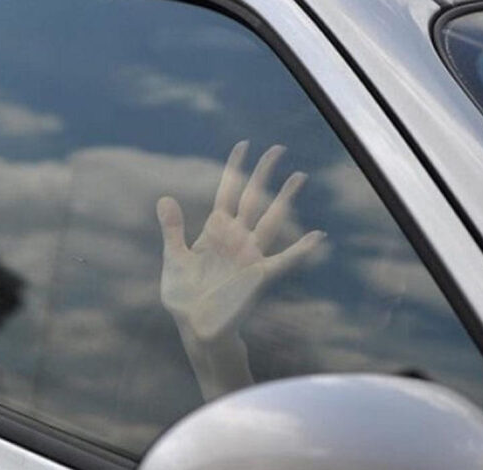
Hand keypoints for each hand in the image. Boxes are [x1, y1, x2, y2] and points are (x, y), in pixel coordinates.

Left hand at [157, 141, 324, 399]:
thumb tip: (164, 198)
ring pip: (271, 220)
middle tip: (278, 148)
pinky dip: (301, 249)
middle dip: (264, 174)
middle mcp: (236, 238)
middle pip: (253, 198)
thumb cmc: (184, 296)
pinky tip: (318, 236)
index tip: (244, 145)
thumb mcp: (174, 258)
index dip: (235, 169)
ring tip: (300, 176)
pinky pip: (284, 260)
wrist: (194, 326)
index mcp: (215, 231)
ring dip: (285, 199)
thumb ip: (172, 229)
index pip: (228, 192)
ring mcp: (249, 255)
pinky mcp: (258, 276)